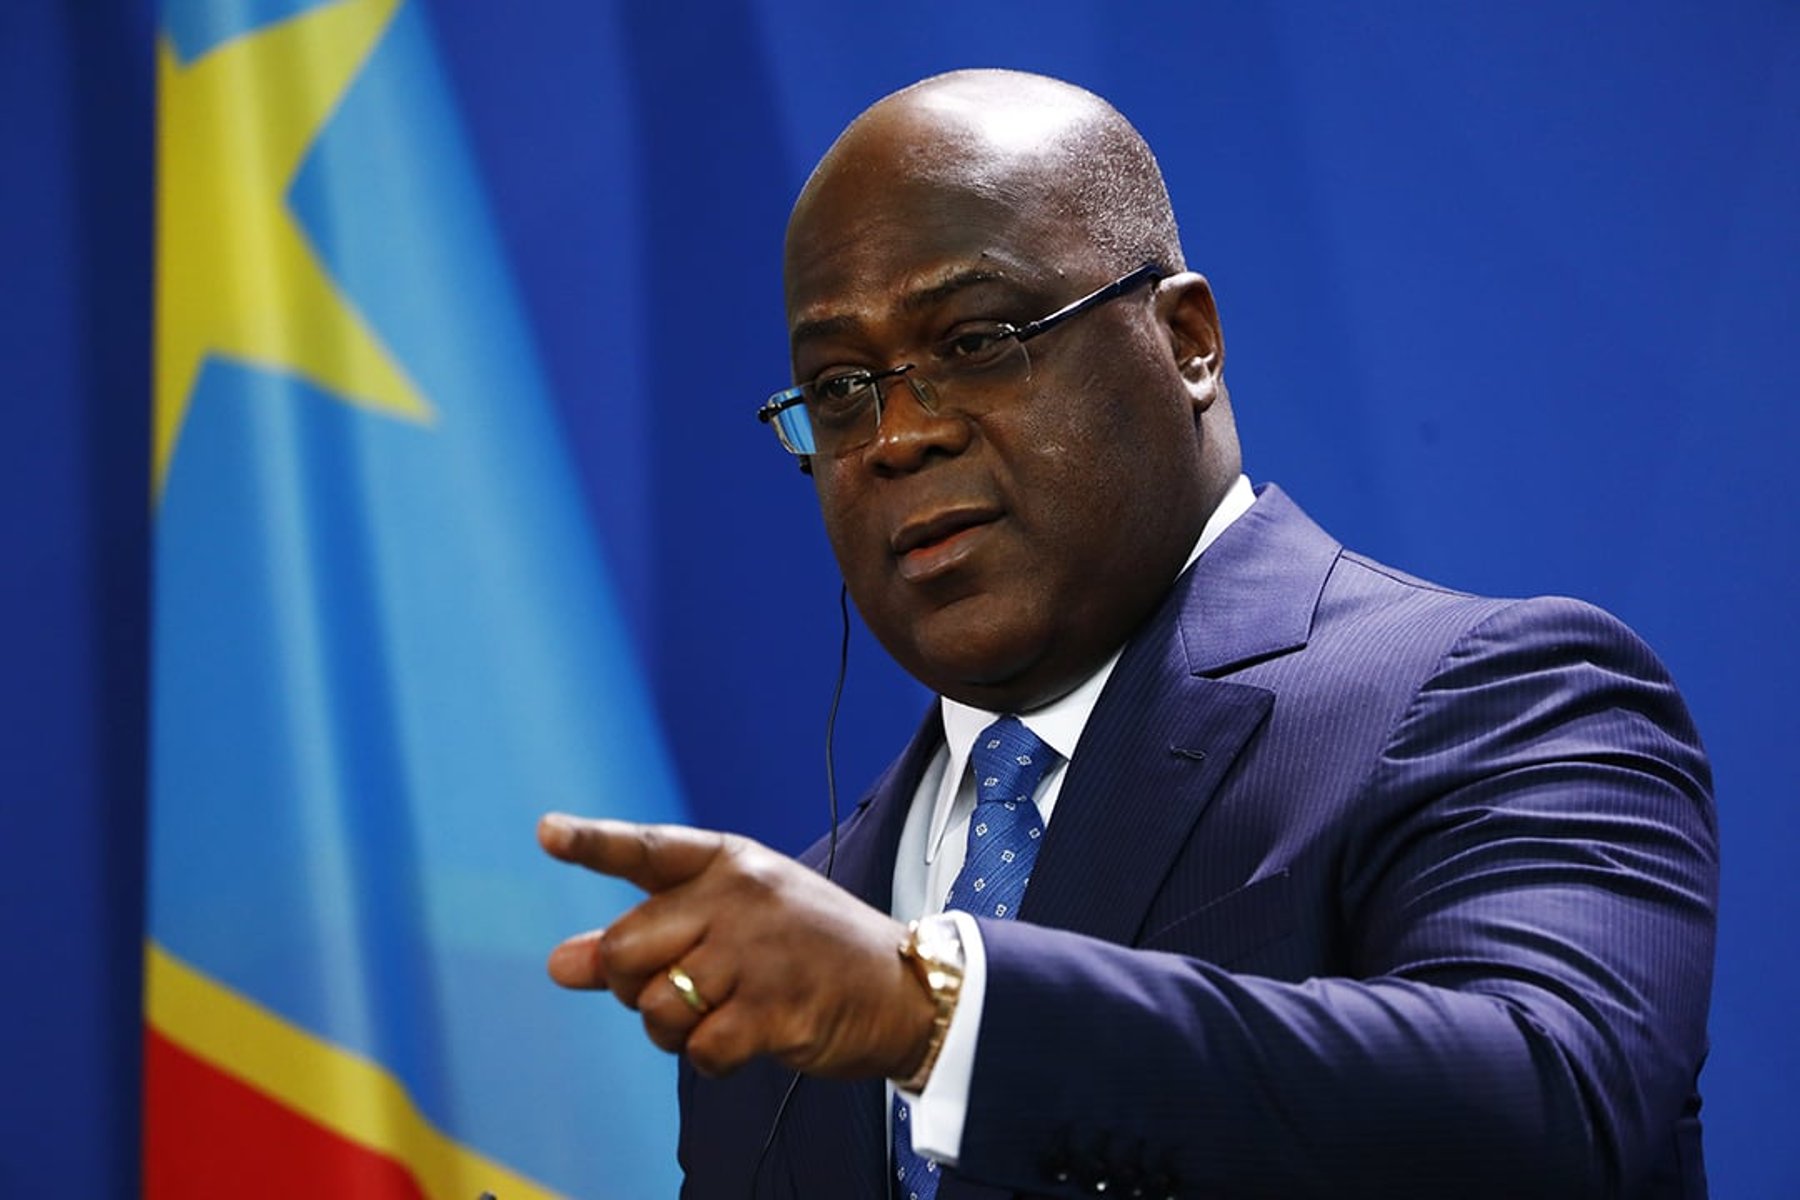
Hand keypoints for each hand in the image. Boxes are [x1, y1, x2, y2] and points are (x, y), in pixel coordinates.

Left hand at [538, 813, 934, 1080]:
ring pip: (654, 1007)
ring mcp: (757, 952)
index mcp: (728, 863)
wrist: (903, 989)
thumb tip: (558, 963)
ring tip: (721, 1012)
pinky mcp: (774, 1008)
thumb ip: (648, 936)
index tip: (546, 832)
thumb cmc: (807, 950)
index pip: (647, 850)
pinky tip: (749, 1036)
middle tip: (678, 986)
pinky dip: (712, 1057)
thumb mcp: (733, 923)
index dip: (592, 843)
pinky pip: (698, 1049)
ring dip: (673, 1028)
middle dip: (631, 986)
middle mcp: (739, 897)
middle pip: (624, 950)